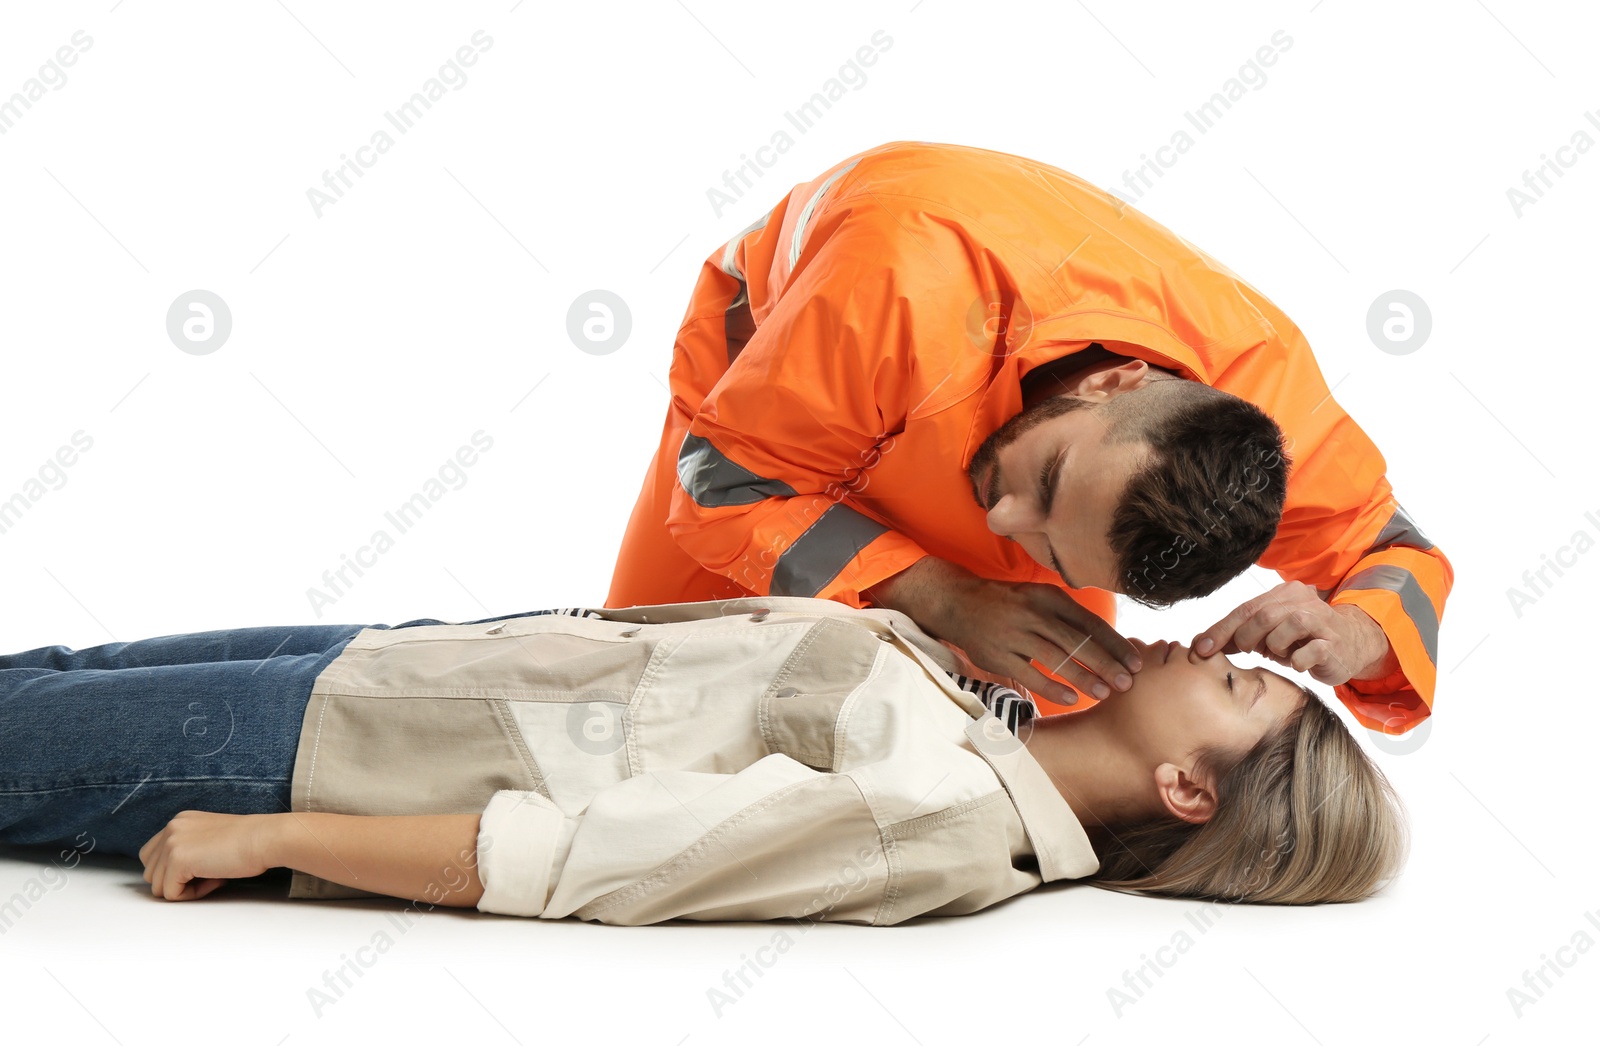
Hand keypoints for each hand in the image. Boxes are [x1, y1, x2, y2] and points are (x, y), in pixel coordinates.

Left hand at [137, 810, 274, 900]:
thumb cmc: (249, 841)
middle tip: (208, 875)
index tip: (202, 869)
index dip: (172, 871)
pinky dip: (193, 895)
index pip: (152, 856)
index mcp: (179, 821)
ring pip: (158, 886)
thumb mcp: (210, 837)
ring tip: (213, 877)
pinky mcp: (177, 860)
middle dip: (175, 881)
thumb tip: (175, 877)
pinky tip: (215, 880)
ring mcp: (171, 843)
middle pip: (150, 873)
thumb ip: (189, 848)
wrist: (265, 838)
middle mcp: (171, 828)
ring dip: (185, 889)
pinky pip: (171, 894)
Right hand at [931, 574, 1141, 705]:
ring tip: (1105, 693)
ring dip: (1083, 677)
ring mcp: (1014, 633)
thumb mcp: (1040, 599)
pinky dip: (1052, 687)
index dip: (1115, 644)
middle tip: (1127, 684)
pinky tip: (1071, 698)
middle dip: (1106, 664)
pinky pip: (1029, 673)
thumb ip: (1069, 618)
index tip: (1136, 663)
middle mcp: (1033, 612)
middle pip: (1077, 641)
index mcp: (1049, 597)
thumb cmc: (1010, 605)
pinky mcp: (997, 654)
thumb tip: (1109, 645)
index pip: (1090, 623)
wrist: (959, 603)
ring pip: (1056, 658)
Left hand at [1189, 580, 1397, 685]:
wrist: (1350, 645)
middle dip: (1246, 638)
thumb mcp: (1267, 635)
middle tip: (1246, 651)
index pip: (1245, 609)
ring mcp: (1322, 621)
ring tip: (1279, 653)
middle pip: (1264, 615)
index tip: (1201, 648)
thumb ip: (1238, 634)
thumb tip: (1200, 644)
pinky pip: (1312, 650)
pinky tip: (1297, 662)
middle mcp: (1304, 601)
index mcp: (1284, 594)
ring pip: (1289, 626)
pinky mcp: (1334, 643)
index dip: (1221, 629)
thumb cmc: (1301, 640)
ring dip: (1275, 646)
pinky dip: (1298, 660)